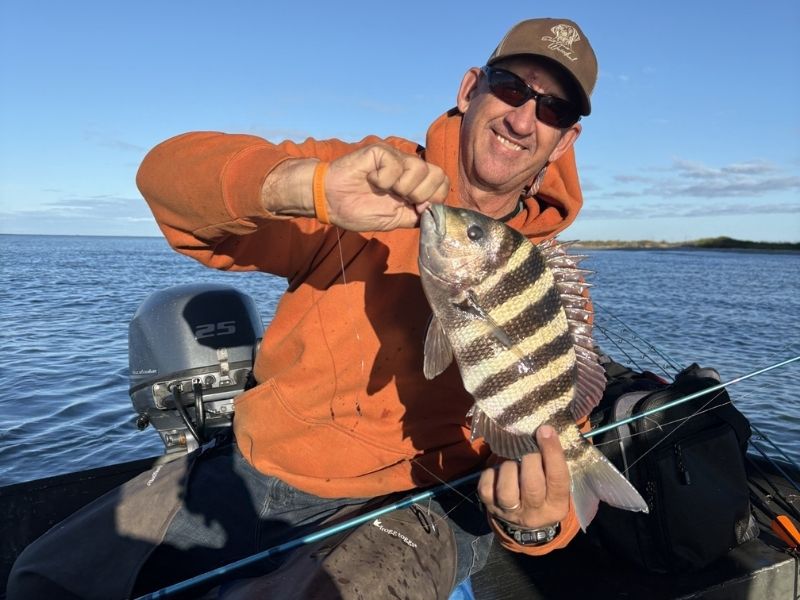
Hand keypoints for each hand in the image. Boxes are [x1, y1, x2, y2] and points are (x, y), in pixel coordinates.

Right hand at [324, 143, 448, 230]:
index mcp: (415, 184)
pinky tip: (371, 180)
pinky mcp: (380, 152)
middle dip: (421, 195)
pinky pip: (395, 165)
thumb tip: (434, 209)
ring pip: (420, 169)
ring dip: (403, 187)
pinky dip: (383, 179)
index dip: (435, 198)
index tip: (417, 208)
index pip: (443, 183)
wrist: (331, 202)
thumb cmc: (359, 209)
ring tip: (384, 190)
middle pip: (438, 175)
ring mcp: (395, 158)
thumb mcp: (395, 220)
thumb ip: (416, 215)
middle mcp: (408, 168)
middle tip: (400, 199)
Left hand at [477, 425, 570, 529]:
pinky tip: (498, 471)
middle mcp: (535, 514)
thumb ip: (552, 462)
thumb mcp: (554, 482)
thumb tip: (544, 430)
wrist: (524, 522)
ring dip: (509, 467)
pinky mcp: (491, 507)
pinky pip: (486, 488)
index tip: (545, 430)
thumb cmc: (543, 491)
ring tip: (513, 460)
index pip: (558, 479)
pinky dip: (491, 474)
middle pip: (532, 486)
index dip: (552, 452)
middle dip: (530, 458)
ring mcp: (511, 513)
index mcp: (557, 506)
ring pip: (506, 490)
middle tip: (528, 445)